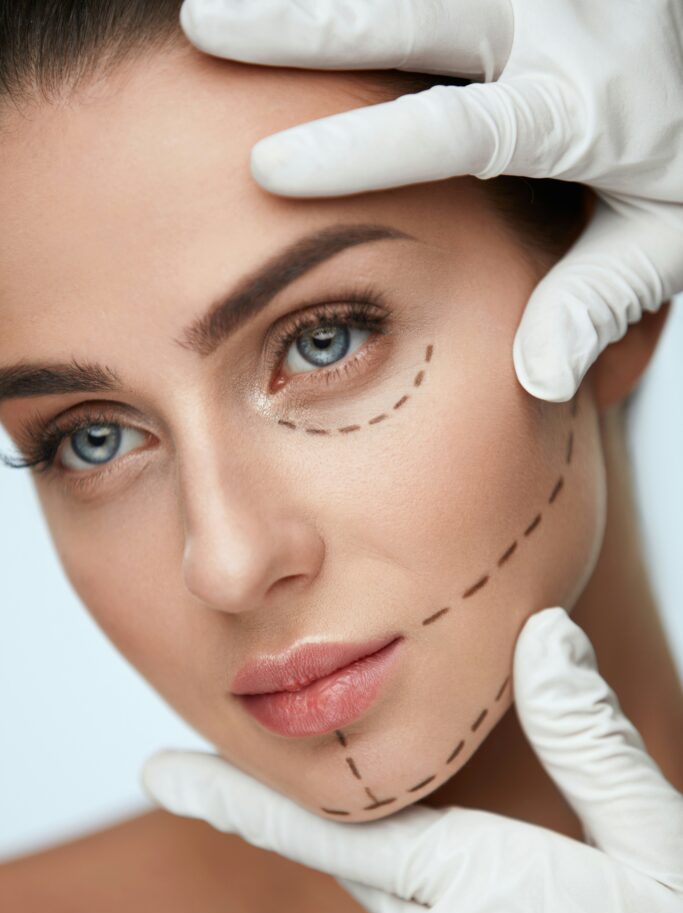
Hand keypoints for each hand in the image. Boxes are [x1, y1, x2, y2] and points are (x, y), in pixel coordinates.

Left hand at [142, 608, 682, 912]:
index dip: (237, 799)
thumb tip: (541, 635)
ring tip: (489, 860)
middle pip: (364, 858)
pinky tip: (514, 905)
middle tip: (306, 778)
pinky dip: (450, 902)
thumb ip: (589, 745)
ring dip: (422, 866)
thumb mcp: (654, 850)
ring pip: (404, 898)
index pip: (326, 831)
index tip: (159, 774)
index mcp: (467, 884)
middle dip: (336, 814)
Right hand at [178, 0, 682, 401]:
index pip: (457, 131)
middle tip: (204, 28)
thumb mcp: (662, 236)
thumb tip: (539, 376)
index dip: (360, 148)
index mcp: (577, 114)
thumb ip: (597, 298)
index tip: (271, 168)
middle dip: (299, 21)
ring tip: (213, 4)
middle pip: (414, 16)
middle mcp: (551, 28)